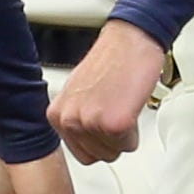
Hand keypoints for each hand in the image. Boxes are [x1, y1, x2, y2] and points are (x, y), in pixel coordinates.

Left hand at [47, 22, 165, 164]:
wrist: (132, 38)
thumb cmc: (112, 58)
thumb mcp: (79, 92)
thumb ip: (76, 116)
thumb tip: (84, 135)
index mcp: (57, 114)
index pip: (80, 152)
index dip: (99, 139)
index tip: (105, 123)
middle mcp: (70, 120)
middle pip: (97, 156)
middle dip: (112, 138)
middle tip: (118, 110)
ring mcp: (91, 122)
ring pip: (114, 152)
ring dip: (124, 134)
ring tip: (123, 105)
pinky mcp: (115, 124)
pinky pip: (129, 144)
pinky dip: (136, 130)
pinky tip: (131, 106)